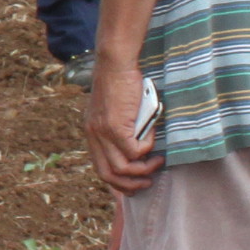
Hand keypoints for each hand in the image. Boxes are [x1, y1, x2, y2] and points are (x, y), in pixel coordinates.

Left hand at [85, 56, 160, 194]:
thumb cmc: (121, 82)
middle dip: (130, 185)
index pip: (100, 168)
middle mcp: (93, 136)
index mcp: (91, 133)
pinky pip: (134, 150)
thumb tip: (139, 150)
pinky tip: (153, 135)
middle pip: (108, 175)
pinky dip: (147, 147)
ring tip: (158, 161)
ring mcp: (102, 133)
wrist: (115, 64)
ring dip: (143, 169)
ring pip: (122, 167)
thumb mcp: (116, 111)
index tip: (134, 184)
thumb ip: (121, 129)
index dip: (118, 181)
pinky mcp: (115, 127)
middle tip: (148, 182)